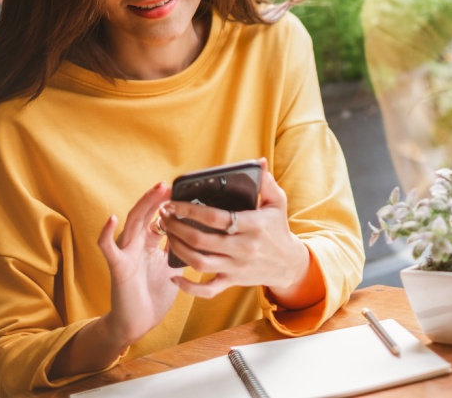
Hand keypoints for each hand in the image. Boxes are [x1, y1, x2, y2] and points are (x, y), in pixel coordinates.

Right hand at [97, 181, 181, 346]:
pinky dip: (106, 233)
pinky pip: (108, 248)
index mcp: (149, 244)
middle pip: (145, 214)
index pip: (157, 217)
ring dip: (143, 206)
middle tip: (168, 184)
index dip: (167, 204)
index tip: (181, 191)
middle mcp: (135, 244)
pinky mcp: (118, 267)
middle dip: (156, 199)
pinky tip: (111, 219)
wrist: (137, 323)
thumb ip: (180, 248)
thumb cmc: (154, 295)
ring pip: (132, 223)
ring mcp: (125, 254)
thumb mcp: (172, 267)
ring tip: (154, 191)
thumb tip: (201, 234)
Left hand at [161, 159, 310, 300]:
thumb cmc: (278, 228)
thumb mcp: (278, 202)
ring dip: (178, 249)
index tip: (173, 202)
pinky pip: (207, 290)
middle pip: (202, 240)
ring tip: (166, 234)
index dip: (190, 210)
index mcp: (253, 225)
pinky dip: (189, 287)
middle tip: (164, 216)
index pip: (216, 218)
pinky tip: (174, 276)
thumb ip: (266, 182)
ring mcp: (236, 267)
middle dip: (177, 227)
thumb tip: (260, 162)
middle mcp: (243, 248)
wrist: (288, 263)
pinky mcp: (232, 282)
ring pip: (199, 263)